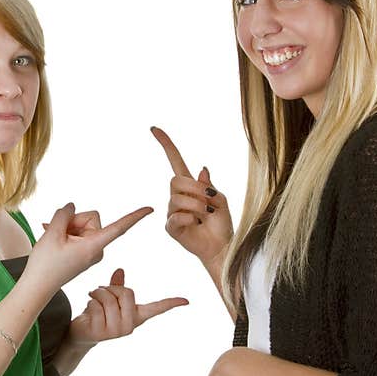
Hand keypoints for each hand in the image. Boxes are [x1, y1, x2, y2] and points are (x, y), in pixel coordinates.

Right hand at [24, 203, 152, 294]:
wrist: (37, 285)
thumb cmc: (45, 264)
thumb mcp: (51, 233)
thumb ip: (64, 214)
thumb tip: (72, 207)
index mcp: (94, 246)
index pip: (119, 228)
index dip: (135, 216)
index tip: (151, 209)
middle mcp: (97, 248)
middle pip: (91, 218)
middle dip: (74, 221)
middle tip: (58, 234)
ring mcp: (90, 250)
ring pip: (82, 224)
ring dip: (67, 227)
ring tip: (54, 240)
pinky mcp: (84, 252)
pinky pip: (78, 232)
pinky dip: (65, 232)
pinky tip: (52, 237)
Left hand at [67, 268, 188, 345]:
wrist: (80, 335)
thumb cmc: (97, 314)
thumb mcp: (109, 300)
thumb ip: (117, 286)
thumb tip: (120, 269)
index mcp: (135, 316)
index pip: (156, 309)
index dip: (171, 303)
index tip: (186, 301)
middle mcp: (129, 326)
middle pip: (126, 293)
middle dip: (111, 288)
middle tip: (100, 291)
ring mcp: (116, 331)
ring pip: (109, 299)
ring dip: (97, 294)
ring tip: (92, 298)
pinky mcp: (101, 333)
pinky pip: (96, 306)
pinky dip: (89, 303)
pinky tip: (87, 311)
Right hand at [151, 126, 232, 268]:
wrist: (222, 246)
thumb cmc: (221, 224)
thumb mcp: (221, 200)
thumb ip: (209, 186)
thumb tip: (202, 170)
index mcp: (190, 186)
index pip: (175, 160)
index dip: (166, 145)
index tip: (155, 129)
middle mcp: (178, 197)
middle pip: (174, 180)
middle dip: (194, 188)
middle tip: (209, 200)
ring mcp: (173, 212)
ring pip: (177, 199)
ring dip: (196, 205)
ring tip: (206, 214)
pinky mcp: (171, 227)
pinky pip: (176, 216)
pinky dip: (190, 218)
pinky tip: (197, 223)